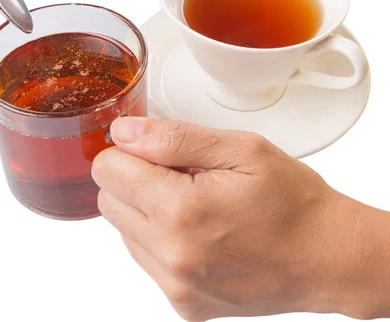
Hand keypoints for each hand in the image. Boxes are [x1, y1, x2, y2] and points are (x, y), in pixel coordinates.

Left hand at [91, 117, 366, 320]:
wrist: (328, 258)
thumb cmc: (293, 203)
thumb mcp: (240, 149)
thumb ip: (172, 137)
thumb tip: (124, 132)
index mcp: (182, 211)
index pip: (107, 170)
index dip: (128, 150)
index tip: (152, 148)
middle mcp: (172, 255)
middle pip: (108, 200)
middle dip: (134, 178)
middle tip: (178, 173)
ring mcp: (176, 285)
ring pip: (122, 229)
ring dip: (145, 209)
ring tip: (193, 203)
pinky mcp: (182, 303)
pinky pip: (144, 258)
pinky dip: (158, 238)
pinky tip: (196, 229)